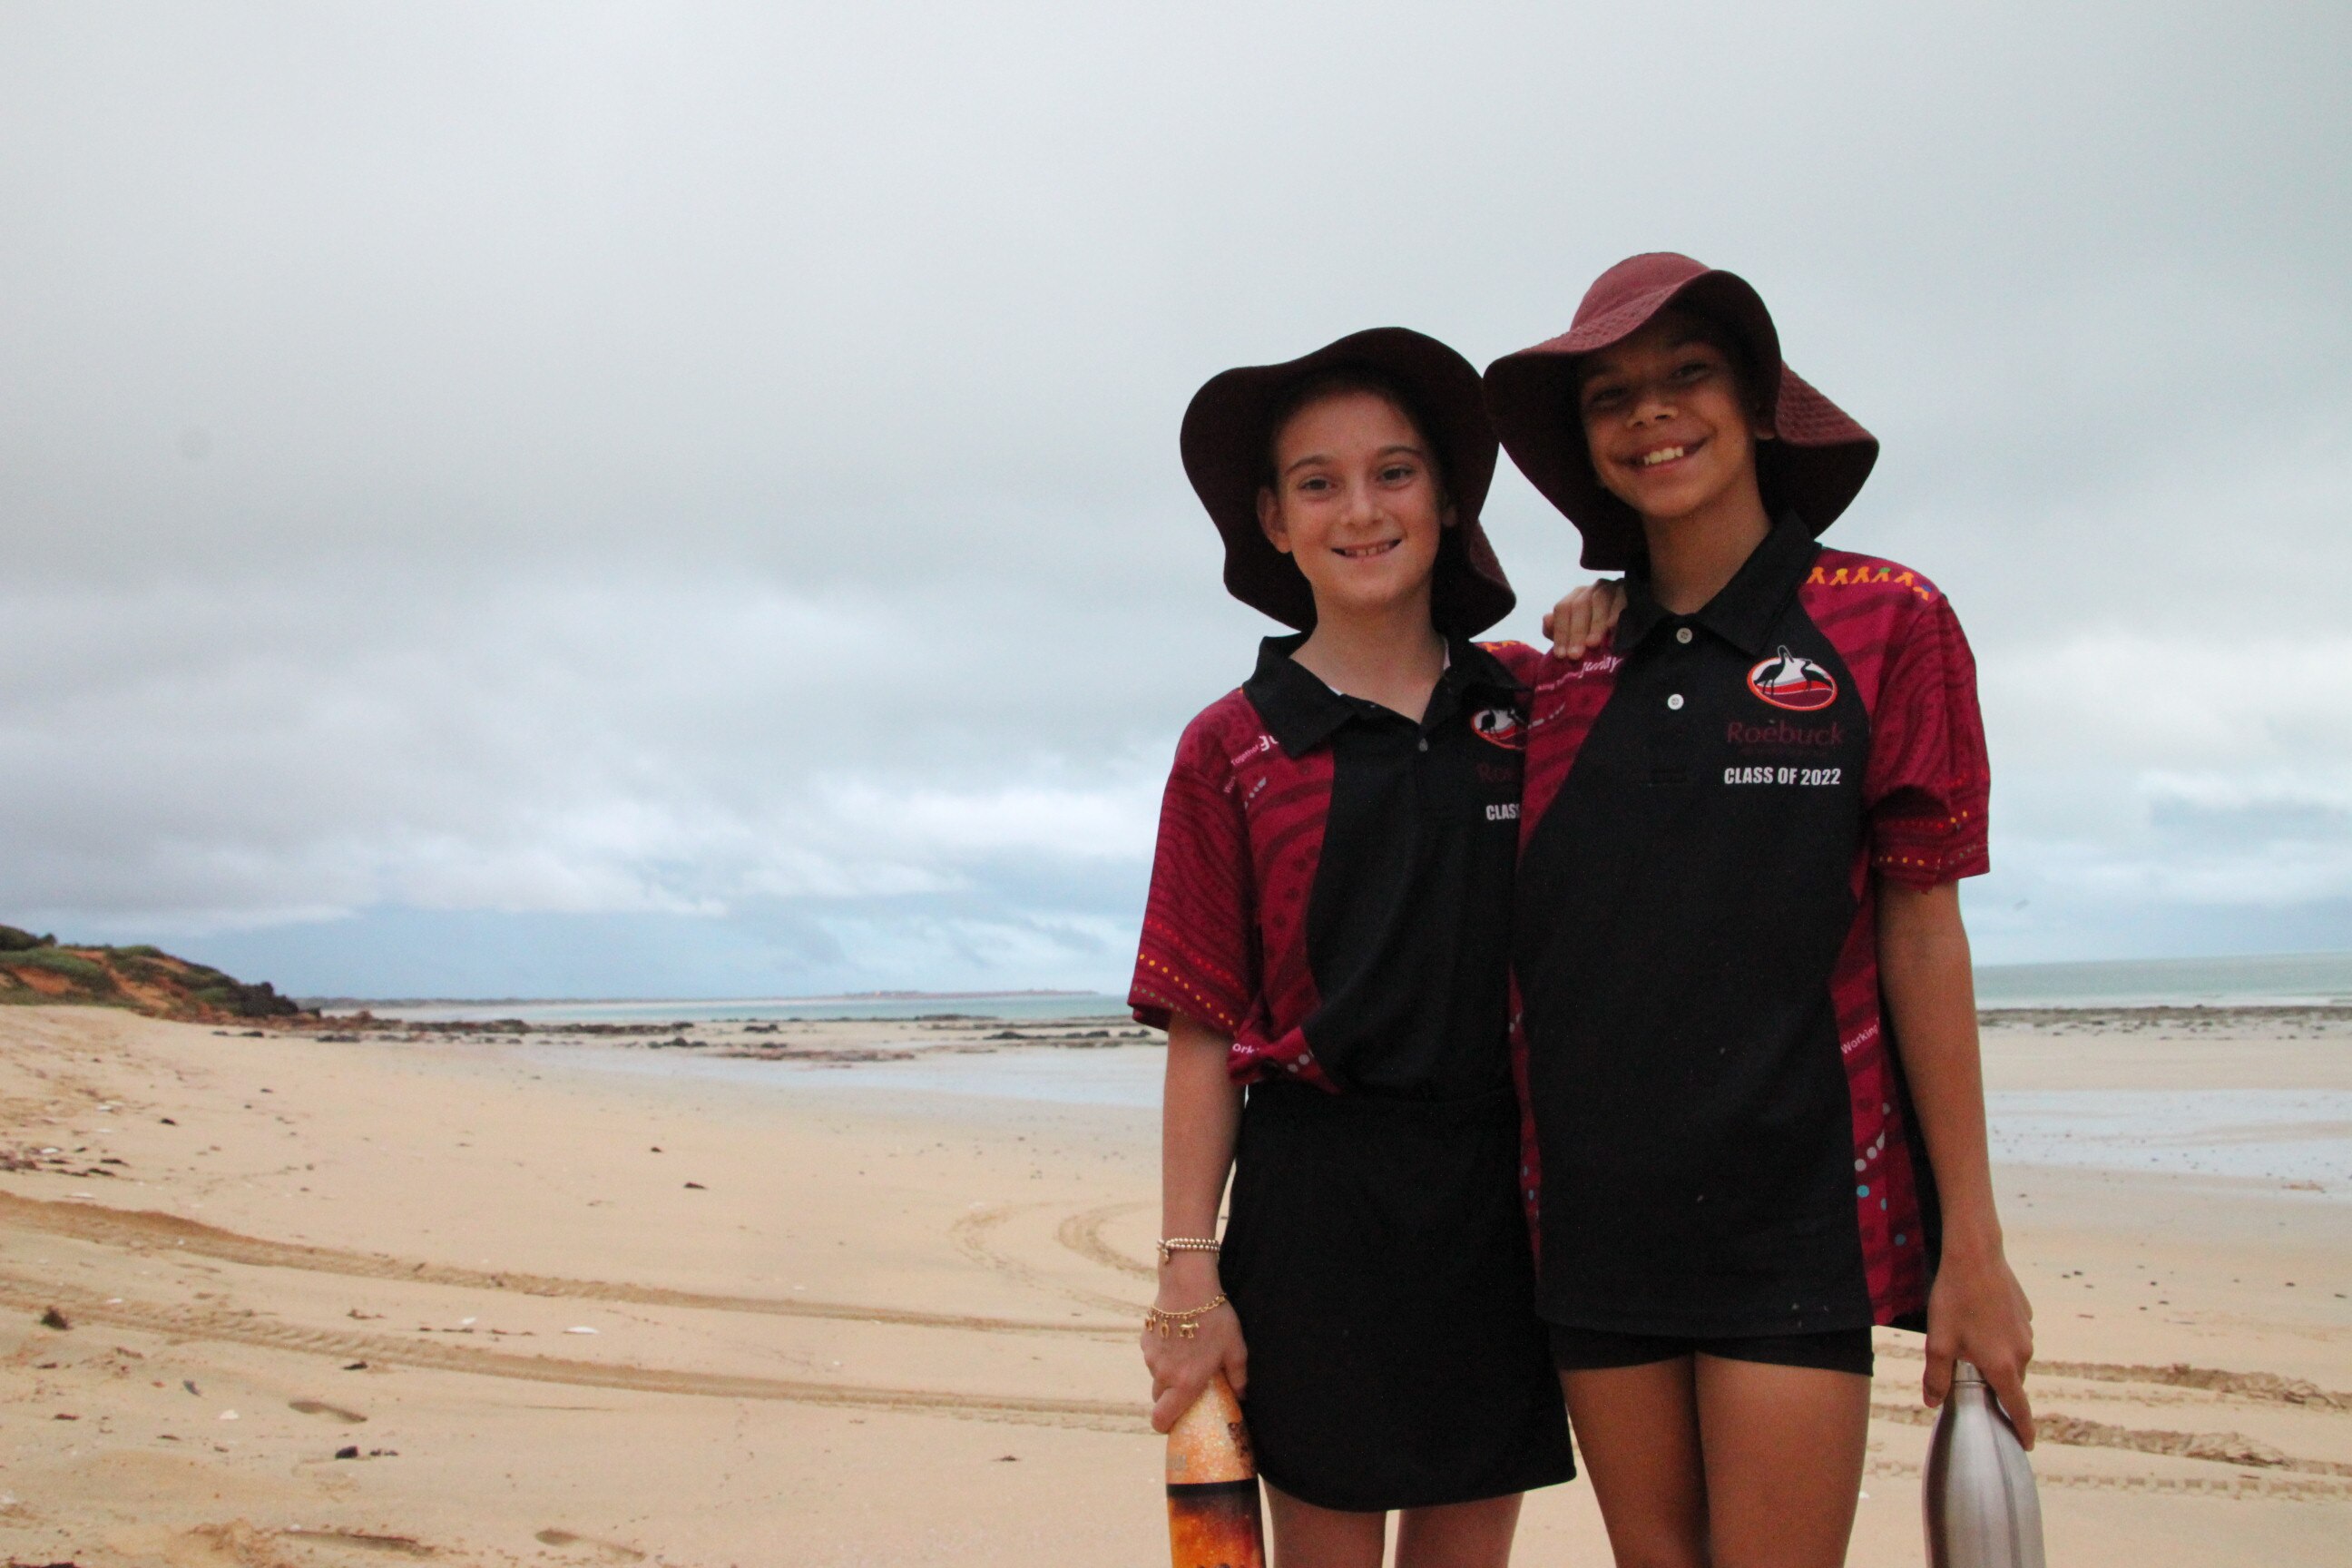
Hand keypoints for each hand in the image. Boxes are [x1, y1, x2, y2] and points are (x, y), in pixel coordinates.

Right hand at [1141, 1267, 1246, 1433]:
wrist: (1188, 1285)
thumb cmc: (1215, 1319)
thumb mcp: (1235, 1349)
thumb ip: (1238, 1377)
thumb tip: (1242, 1396)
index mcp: (1185, 1383)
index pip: (1162, 1418)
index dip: (1164, 1426)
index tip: (1172, 1426)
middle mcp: (1164, 1374)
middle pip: (1159, 1398)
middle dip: (1170, 1398)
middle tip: (1187, 1387)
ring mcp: (1151, 1357)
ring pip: (1156, 1375)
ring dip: (1167, 1373)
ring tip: (1187, 1355)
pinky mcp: (1145, 1339)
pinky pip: (1152, 1356)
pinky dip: (1162, 1354)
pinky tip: (1178, 1338)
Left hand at [1542, 578, 1626, 660]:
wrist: (1633, 626)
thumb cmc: (1600, 632)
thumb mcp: (1576, 633)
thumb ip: (1557, 629)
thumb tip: (1547, 620)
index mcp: (1577, 595)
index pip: (1563, 609)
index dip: (1560, 632)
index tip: (1561, 655)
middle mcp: (1593, 588)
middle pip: (1580, 605)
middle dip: (1576, 632)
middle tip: (1575, 655)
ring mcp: (1612, 587)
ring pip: (1599, 601)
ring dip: (1595, 625)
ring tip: (1592, 645)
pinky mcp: (1630, 591)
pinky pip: (1622, 600)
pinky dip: (1616, 614)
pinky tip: (1612, 629)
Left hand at [1923, 1246, 2036, 1446]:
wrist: (1975, 1256)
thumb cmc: (1954, 1300)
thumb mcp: (1937, 1342)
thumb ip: (1936, 1377)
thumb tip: (1933, 1403)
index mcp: (2002, 1366)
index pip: (2018, 1408)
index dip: (2022, 1429)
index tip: (2026, 1444)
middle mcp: (2022, 1353)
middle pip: (2011, 1382)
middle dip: (1995, 1386)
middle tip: (1971, 1378)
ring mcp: (2027, 1332)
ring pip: (2012, 1357)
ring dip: (1996, 1358)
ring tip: (1968, 1340)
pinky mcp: (2025, 1313)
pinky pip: (2013, 1335)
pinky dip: (1999, 1336)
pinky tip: (1978, 1318)